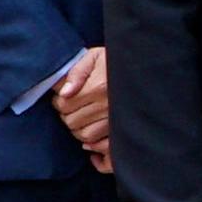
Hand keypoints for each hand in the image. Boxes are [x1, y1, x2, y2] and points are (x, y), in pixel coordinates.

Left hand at [54, 49, 112, 172]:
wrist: (144, 67)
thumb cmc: (115, 61)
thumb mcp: (95, 57)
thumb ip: (76, 72)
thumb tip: (63, 93)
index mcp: (99, 87)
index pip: (65, 104)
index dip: (58, 101)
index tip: (61, 97)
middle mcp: (107, 105)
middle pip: (72, 121)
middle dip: (66, 115)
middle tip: (69, 107)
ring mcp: (116, 119)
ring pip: (85, 135)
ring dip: (77, 129)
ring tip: (79, 118)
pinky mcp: (123, 129)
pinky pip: (102, 145)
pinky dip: (93, 143)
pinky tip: (89, 135)